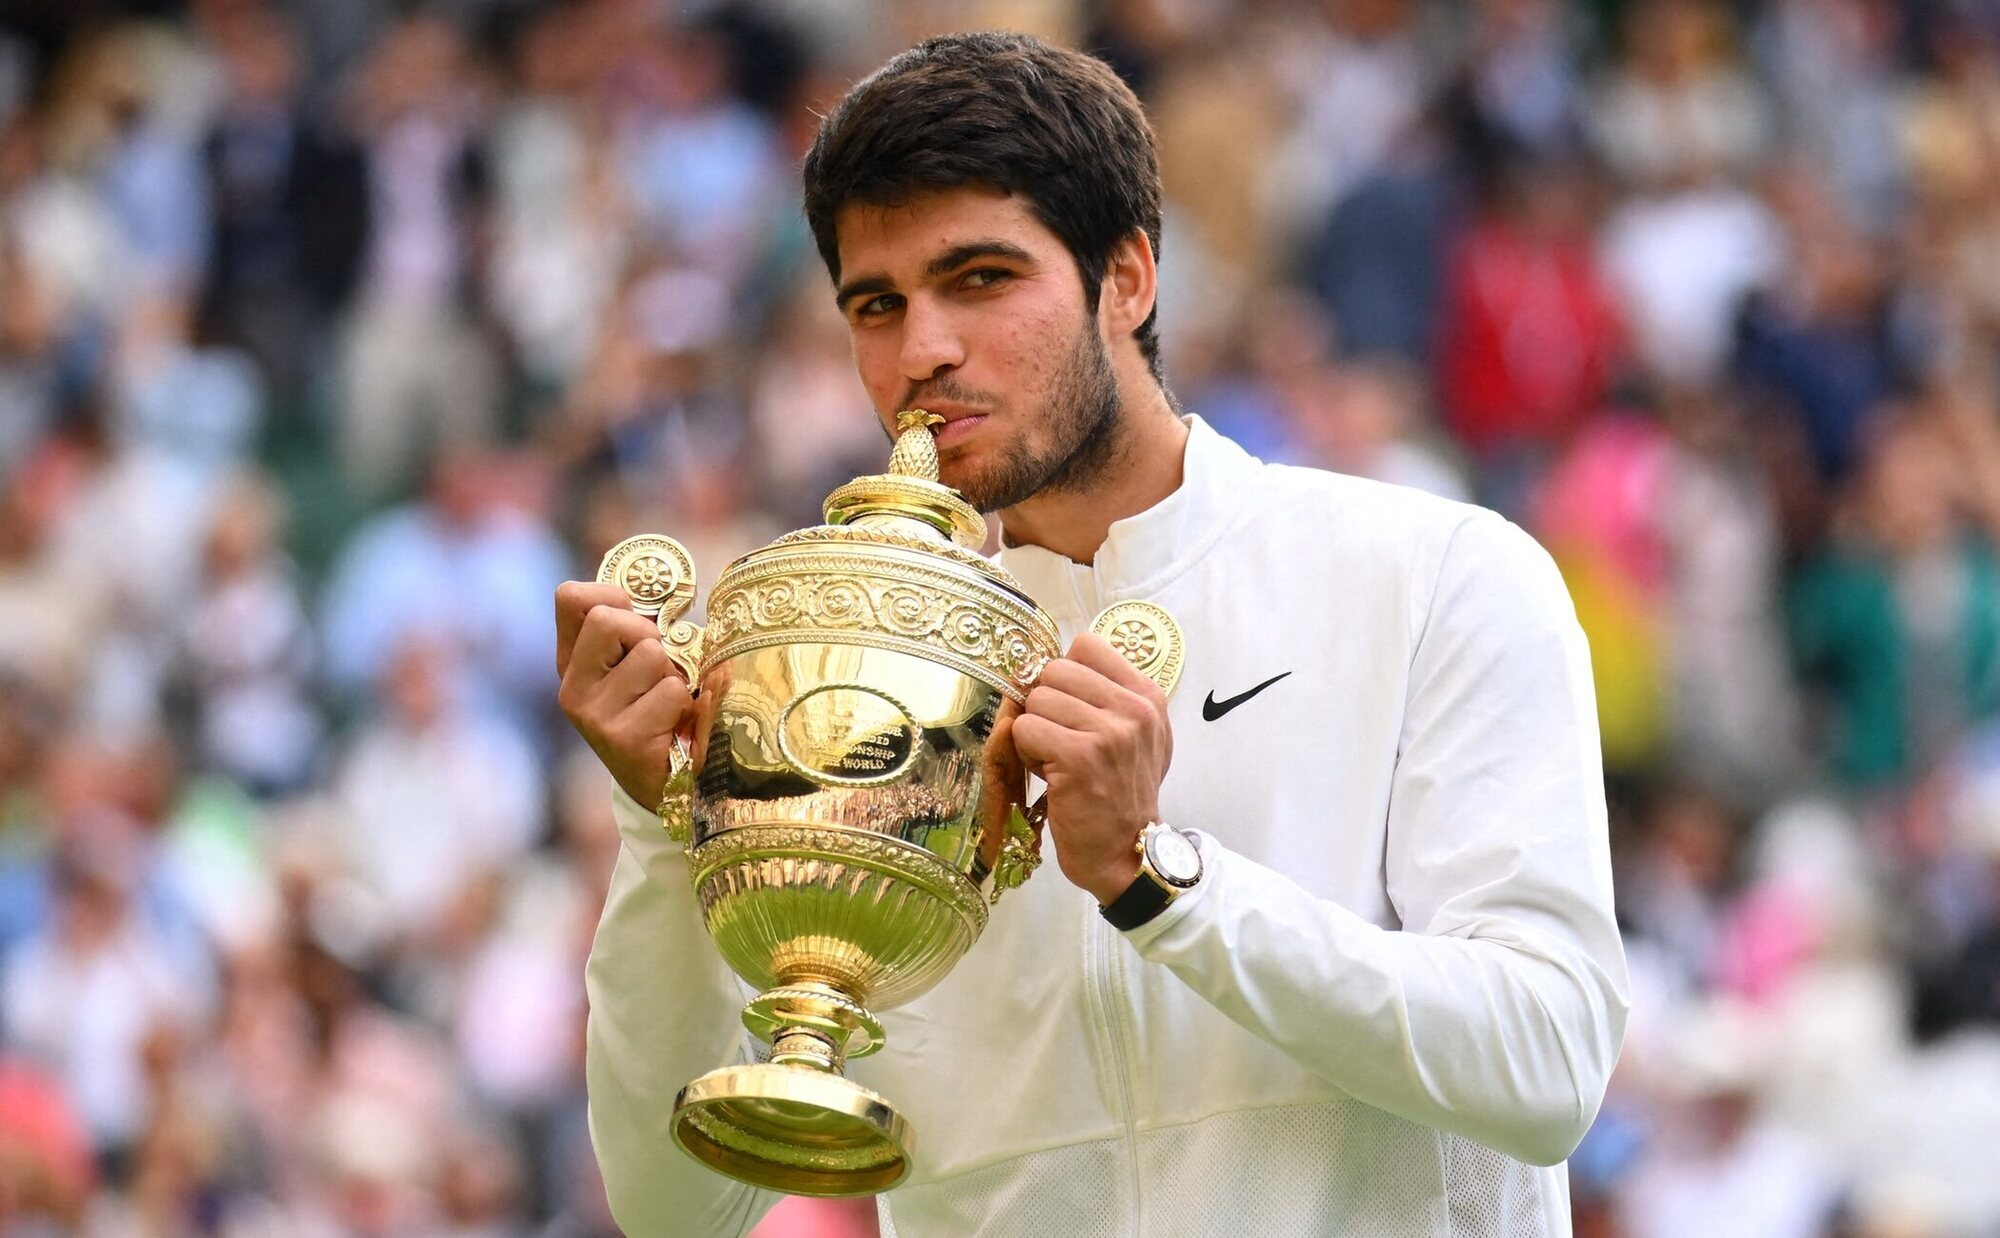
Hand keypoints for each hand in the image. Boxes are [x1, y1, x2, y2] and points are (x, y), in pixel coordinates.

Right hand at [555, 581, 693, 809]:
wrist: (662, 785)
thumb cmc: (657, 713)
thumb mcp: (636, 668)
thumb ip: (634, 632)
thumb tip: (665, 594)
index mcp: (571, 663)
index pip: (570, 598)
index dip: (611, 595)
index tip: (636, 619)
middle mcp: (573, 688)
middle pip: (608, 619)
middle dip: (648, 634)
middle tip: (661, 668)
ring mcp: (594, 715)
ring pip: (650, 654)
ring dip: (674, 674)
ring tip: (670, 702)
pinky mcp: (624, 738)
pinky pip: (672, 691)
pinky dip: (688, 704)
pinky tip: (677, 726)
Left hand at [1011, 632, 1171, 902]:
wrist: (1127, 853)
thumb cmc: (1122, 795)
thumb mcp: (1135, 737)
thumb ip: (1105, 696)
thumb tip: (1046, 666)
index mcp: (1147, 695)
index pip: (1085, 645)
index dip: (1065, 675)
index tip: (1070, 707)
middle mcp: (1133, 708)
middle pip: (1054, 669)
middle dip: (1046, 705)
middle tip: (1061, 741)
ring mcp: (1108, 731)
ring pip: (1036, 699)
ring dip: (1035, 732)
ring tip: (1058, 761)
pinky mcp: (1079, 756)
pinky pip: (1025, 729)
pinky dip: (1026, 754)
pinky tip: (1050, 776)